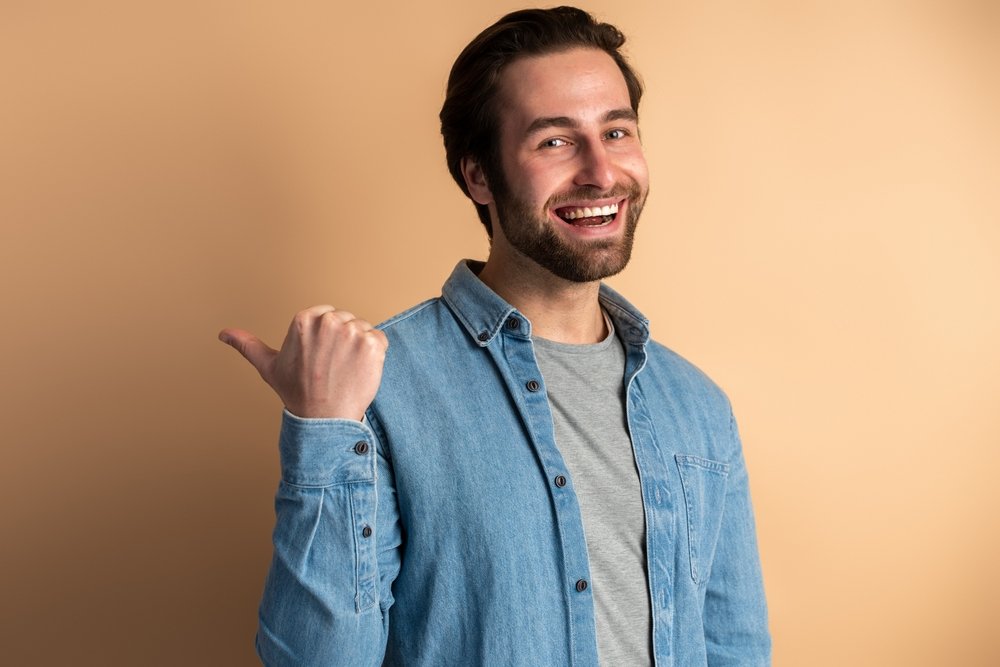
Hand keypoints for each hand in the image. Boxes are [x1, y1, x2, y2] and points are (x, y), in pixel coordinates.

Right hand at [219, 306, 387, 419]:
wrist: (323, 418)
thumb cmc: (297, 392)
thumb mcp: (268, 365)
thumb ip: (247, 345)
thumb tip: (223, 333)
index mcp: (304, 318)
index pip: (327, 315)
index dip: (326, 338)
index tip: (320, 357)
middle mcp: (328, 320)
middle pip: (347, 320)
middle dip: (343, 341)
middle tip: (332, 366)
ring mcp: (351, 331)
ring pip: (363, 329)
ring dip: (359, 348)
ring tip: (344, 370)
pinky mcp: (372, 344)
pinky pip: (379, 340)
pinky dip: (375, 356)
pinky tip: (359, 371)